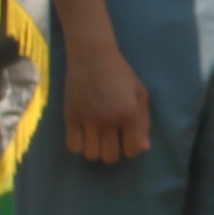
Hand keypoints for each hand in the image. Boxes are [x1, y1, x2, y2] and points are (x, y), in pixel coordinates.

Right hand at [64, 37, 151, 163]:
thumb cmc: (121, 74)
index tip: (128, 141)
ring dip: (96, 150)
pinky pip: (73, 146)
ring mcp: (87, 120)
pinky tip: (84, 135)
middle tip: (112, 141)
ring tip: (97, 139)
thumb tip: (144, 148)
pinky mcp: (70, 118)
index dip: (132, 149)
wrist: (92, 57)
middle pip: (110, 157)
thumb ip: (144, 121)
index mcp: (129, 114)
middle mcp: (108, 120)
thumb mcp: (140, 94)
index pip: (133, 149)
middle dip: (114, 152)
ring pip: (91, 155)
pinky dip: (79, 145)